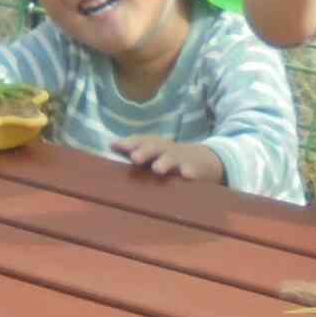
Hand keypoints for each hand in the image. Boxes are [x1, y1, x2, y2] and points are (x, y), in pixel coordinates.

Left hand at [111, 135, 226, 183]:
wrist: (204, 160)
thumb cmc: (169, 158)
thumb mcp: (153, 152)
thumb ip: (134, 149)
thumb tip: (111, 144)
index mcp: (154, 145)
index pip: (140, 140)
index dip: (129, 142)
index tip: (115, 145)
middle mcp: (166, 150)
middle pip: (155, 147)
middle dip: (144, 151)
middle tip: (135, 158)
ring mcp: (181, 159)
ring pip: (172, 159)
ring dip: (165, 162)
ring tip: (158, 169)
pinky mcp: (195, 169)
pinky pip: (193, 171)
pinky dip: (189, 172)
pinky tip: (186, 175)